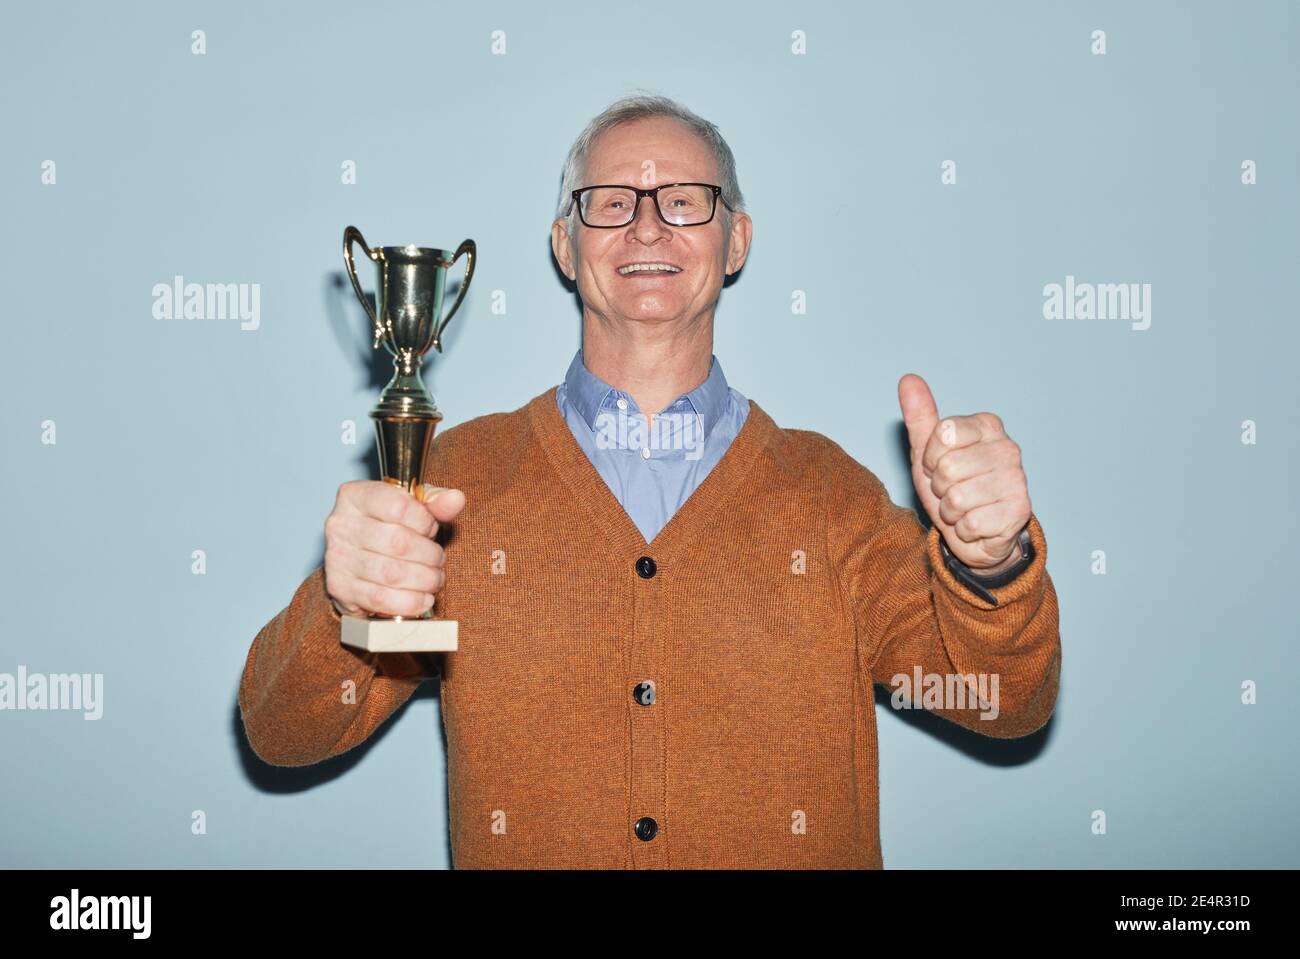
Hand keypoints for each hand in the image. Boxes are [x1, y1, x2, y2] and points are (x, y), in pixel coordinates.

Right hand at [323, 481, 466, 617]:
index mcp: (355, 496)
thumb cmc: (389, 528)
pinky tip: (423, 598)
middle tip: (438, 561)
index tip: (430, 530)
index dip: (425, 522)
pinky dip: (410, 602)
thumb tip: (455, 499)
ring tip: (434, 579)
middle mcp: (340, 524)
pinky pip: (382, 599)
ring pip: (392, 574)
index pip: (399, 506)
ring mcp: (337, 557)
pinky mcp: (340, 588)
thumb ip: (435, 502)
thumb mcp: (411, 508)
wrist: (359, 562)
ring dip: (424, 580)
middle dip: (430, 555)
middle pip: (399, 542)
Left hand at [897, 374, 1030, 571]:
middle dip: (939, 487)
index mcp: (987, 425)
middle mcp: (1008, 448)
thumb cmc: (951, 486)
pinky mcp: (1019, 511)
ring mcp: (1017, 480)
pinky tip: (977, 524)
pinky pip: (970, 523)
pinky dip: (965, 530)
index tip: (937, 466)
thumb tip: (908, 379)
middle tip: (951, 491)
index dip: (930, 457)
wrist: (975, 531)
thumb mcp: (928, 451)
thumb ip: (920, 416)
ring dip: (950, 511)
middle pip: (947, 467)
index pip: (942, 433)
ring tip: (963, 508)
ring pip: (956, 498)